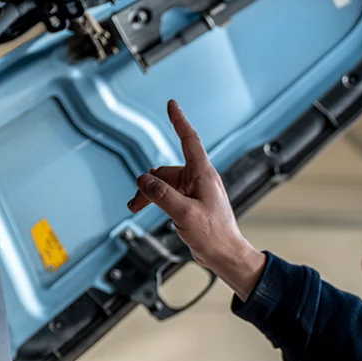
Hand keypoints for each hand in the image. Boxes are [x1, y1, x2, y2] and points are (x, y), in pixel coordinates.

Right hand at [128, 100, 266, 300]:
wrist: (226, 255)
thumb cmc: (214, 235)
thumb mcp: (184, 213)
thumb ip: (162, 195)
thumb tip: (143, 180)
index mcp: (203, 175)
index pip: (189, 141)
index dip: (179, 122)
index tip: (172, 105)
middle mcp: (200, 180)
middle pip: (166, 170)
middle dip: (148, 184)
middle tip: (135, 203)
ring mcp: (195, 192)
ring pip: (164, 184)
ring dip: (150, 194)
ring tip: (137, 208)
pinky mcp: (191, 203)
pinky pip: (169, 195)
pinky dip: (157, 200)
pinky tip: (152, 210)